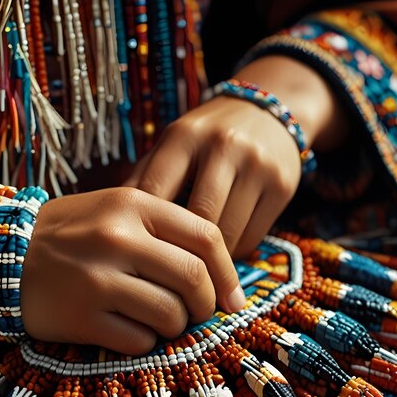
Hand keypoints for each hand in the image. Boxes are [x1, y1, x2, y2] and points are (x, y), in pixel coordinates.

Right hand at [20, 187, 245, 353]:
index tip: (231, 298)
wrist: (2, 254)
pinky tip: (126, 329)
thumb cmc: (72, 236)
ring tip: (157, 321)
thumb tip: (220, 282)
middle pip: (194, 279)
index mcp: (132, 204)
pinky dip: (143, 342)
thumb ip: (166, 236)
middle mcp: (116, 238)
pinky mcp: (81, 317)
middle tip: (196, 313)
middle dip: (205, 305)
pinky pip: (140, 341)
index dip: (228, 273)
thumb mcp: (116, 212)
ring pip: (170, 316)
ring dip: (174, 326)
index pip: (206, 237)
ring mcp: (97, 279)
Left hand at [125, 95, 300, 258]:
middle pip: (195, 220)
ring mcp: (256, 164)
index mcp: (183, 136)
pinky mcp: (282, 185)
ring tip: (196, 272)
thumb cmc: (206, 141)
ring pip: (226, 234)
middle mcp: (222, 145)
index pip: (155, 196)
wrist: (266, 114)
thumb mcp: (173, 148)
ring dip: (209, 262)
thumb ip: (145, 181)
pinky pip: (252, 238)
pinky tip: (222, 256)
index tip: (137, 261)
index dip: (144, 234)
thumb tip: (113, 231)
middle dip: (182, 255)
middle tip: (171, 281)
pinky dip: (234, 255)